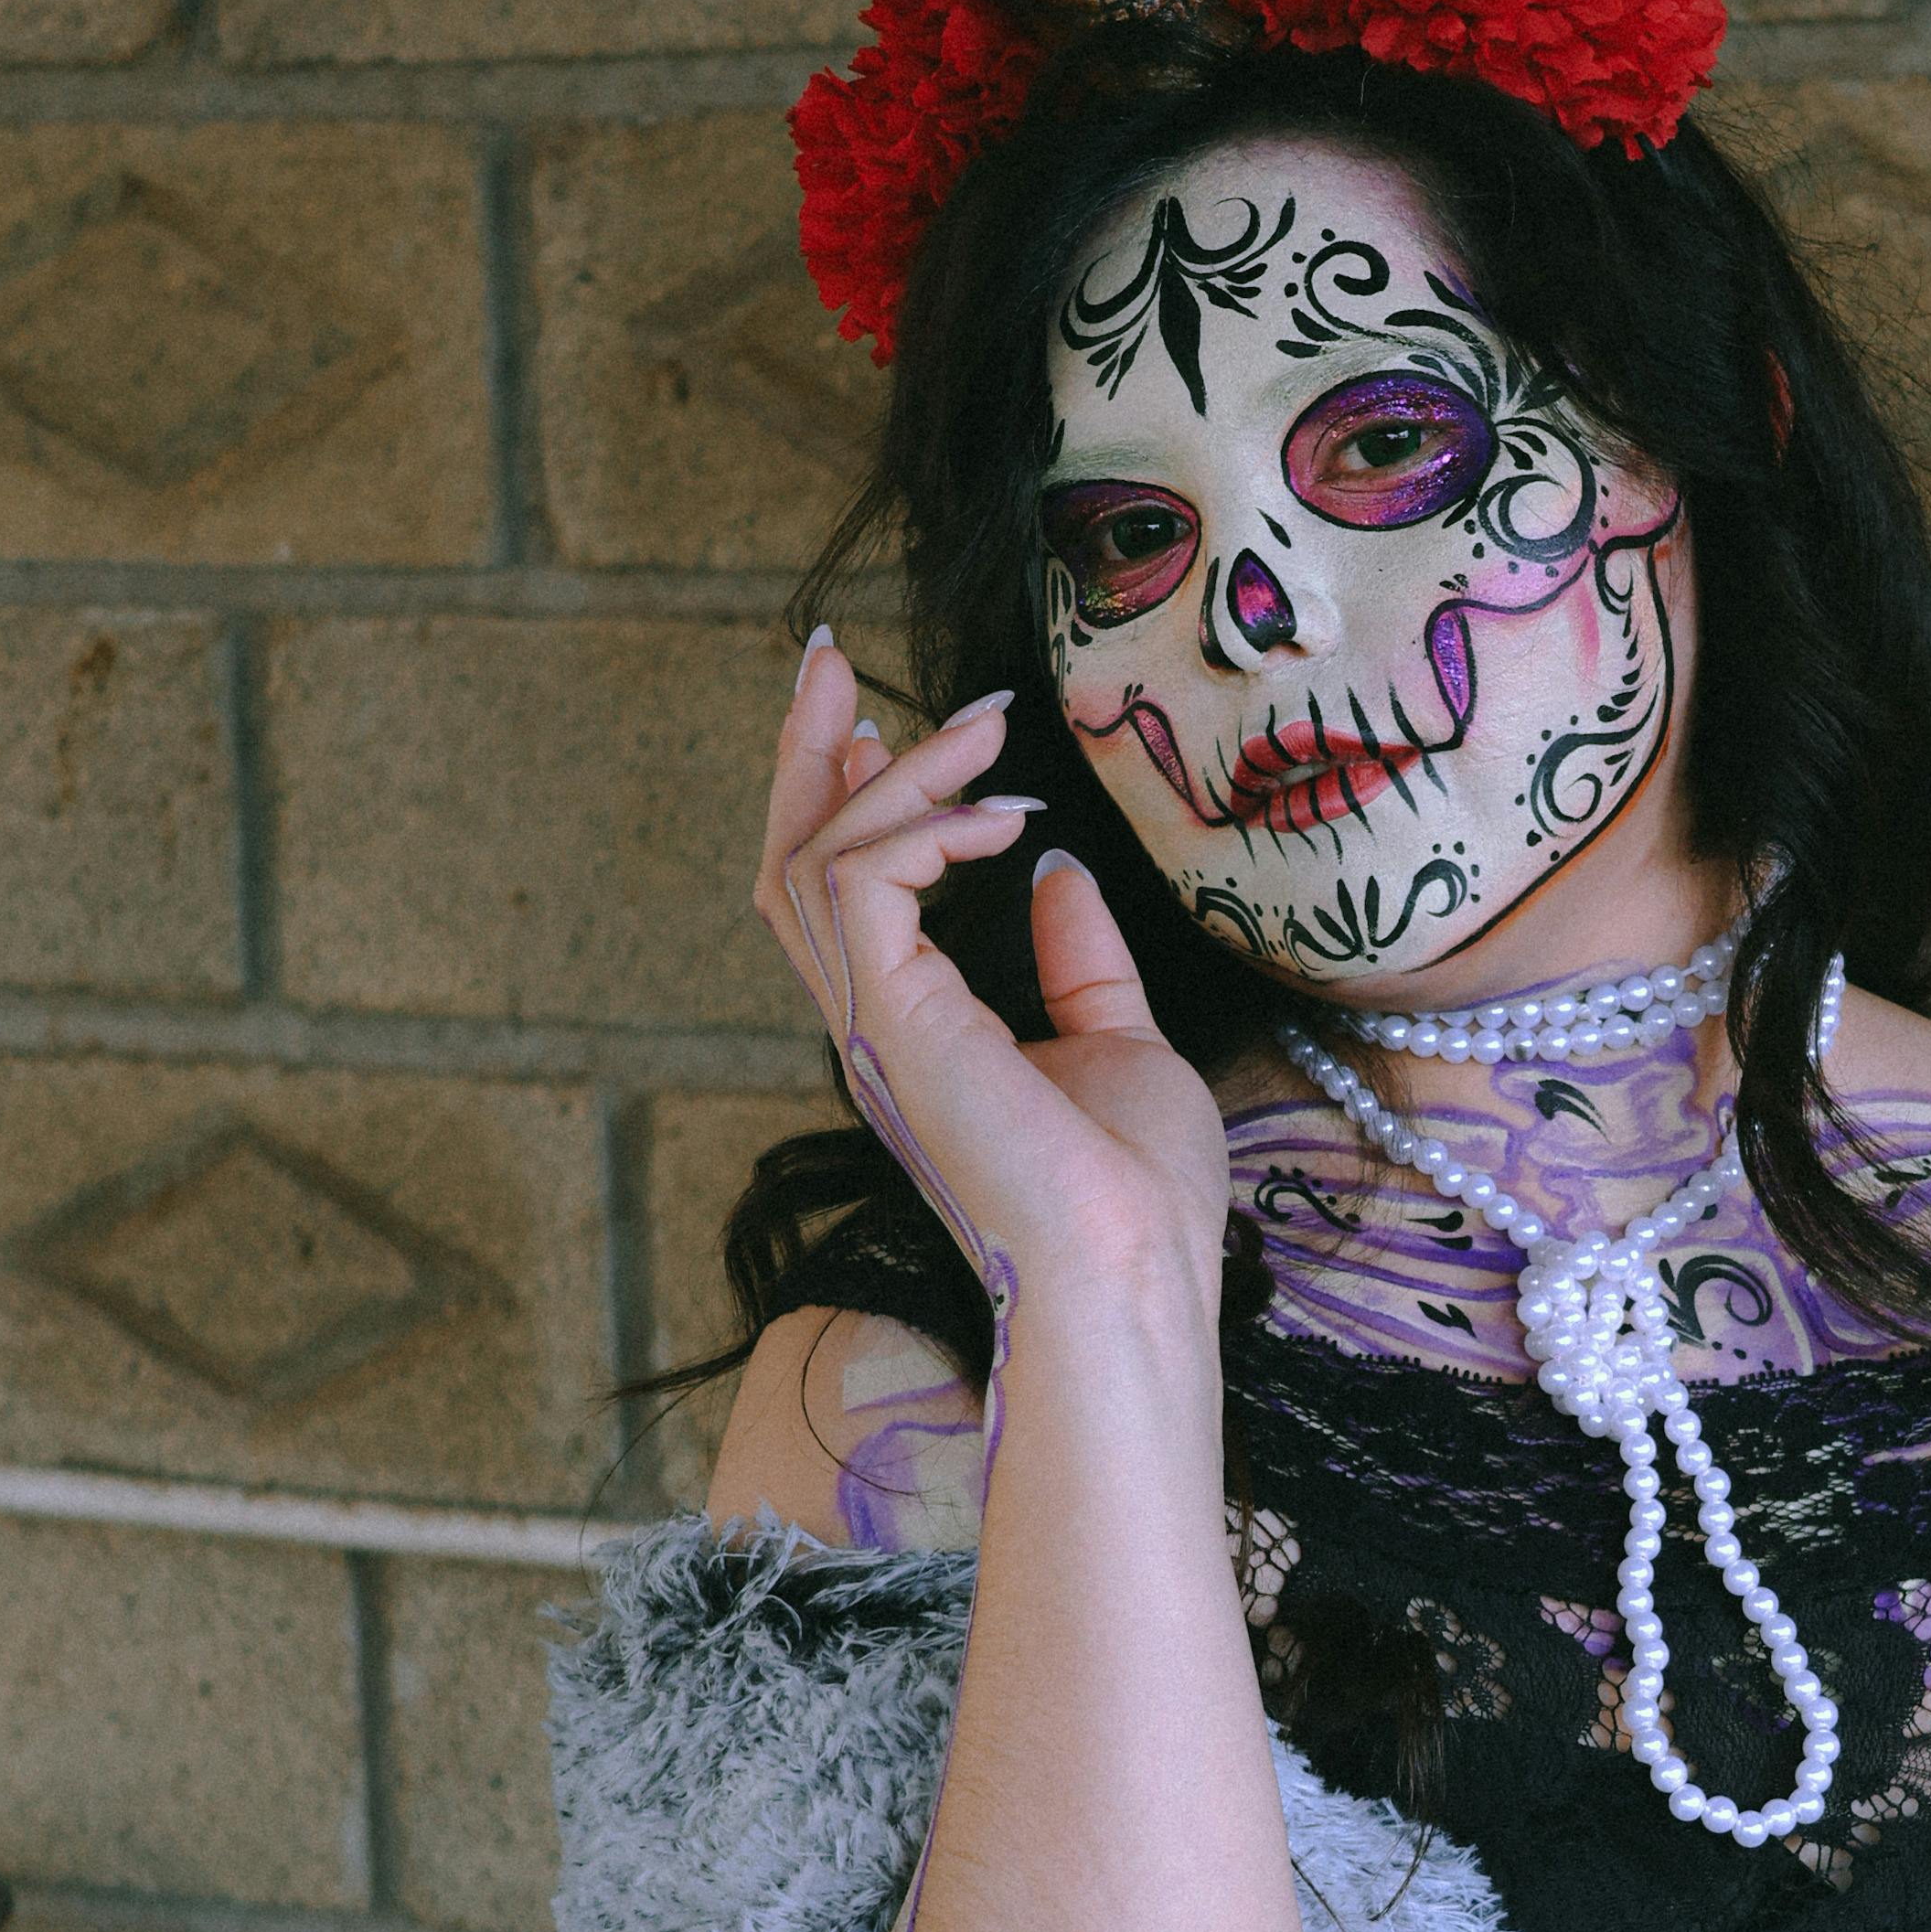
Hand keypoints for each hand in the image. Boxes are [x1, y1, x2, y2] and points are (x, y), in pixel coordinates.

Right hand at [758, 636, 1230, 1322]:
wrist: (1136, 1272)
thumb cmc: (1138, 1198)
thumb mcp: (1120, 1045)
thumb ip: (1080, 962)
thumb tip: (1056, 870)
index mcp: (918, 1037)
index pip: (843, 902)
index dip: (850, 805)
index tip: (885, 727)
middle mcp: (876, 1029)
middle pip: (791, 868)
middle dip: (808, 755)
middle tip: (833, 658)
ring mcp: (875, 1028)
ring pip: (815, 863)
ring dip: (891, 775)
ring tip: (978, 730)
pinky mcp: (893, 1022)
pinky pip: (860, 881)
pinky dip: (922, 830)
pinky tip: (1001, 817)